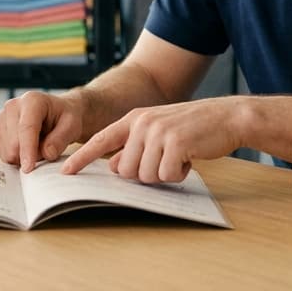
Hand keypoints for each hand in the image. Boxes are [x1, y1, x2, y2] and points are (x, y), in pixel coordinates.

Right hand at [0, 91, 84, 172]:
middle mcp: (13, 105)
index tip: (29, 168)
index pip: (26, 128)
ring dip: (23, 157)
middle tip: (46, 151)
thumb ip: (60, 139)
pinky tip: (27, 149)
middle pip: (13, 141)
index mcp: (32, 100)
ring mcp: (2, 117)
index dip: (27, 150)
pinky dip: (16, 157)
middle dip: (29, 155)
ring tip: (38, 146)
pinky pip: (3, 153)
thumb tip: (47, 153)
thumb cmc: (65, 118)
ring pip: (7, 150)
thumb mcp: (72, 127)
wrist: (57, 114)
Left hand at [62, 97, 243, 182]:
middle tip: (165, 160)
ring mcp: (158, 131)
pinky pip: (166, 175)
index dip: (81, 157)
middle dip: (145, 173)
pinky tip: (189, 159)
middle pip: (125, 169)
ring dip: (163, 174)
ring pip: (145, 175)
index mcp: (134, 118)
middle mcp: (142, 123)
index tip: (64, 171)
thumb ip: (134, 145)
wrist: (227, 117)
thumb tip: (113, 167)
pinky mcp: (176, 142)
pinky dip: (178, 174)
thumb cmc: (192, 128)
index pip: (100, 139)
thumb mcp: (158, 130)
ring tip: (178, 157)